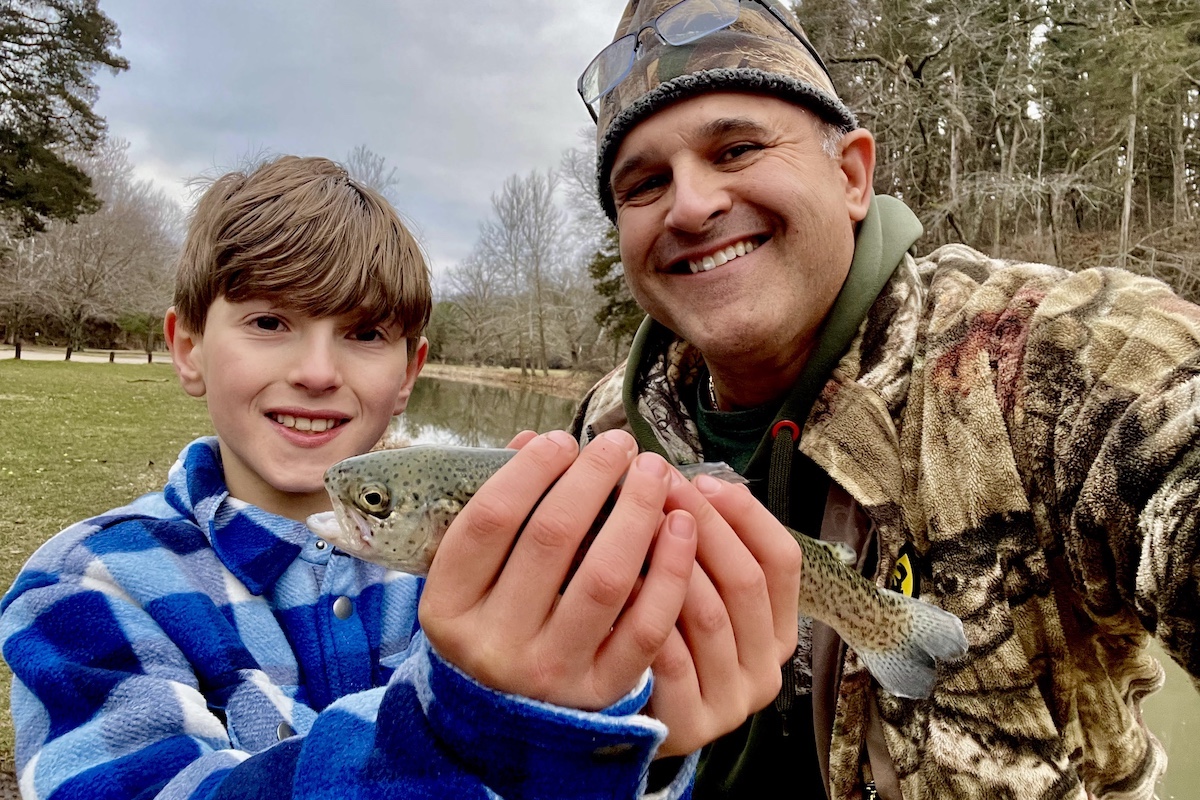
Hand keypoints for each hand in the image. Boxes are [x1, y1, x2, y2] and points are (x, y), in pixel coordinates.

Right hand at [418, 429, 697, 709]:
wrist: (504, 726)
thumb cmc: (490, 626)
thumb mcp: (469, 580)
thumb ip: (497, 512)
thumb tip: (531, 441)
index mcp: (448, 608)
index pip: (490, 520)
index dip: (530, 470)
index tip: (562, 439)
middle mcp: (493, 644)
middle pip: (550, 538)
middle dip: (592, 477)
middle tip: (620, 444)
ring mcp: (549, 673)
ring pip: (603, 576)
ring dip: (636, 512)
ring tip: (653, 473)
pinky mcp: (601, 693)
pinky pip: (646, 625)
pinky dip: (669, 571)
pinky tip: (681, 527)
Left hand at [646, 472, 802, 756]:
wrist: (632, 725)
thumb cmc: (665, 643)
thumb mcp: (696, 595)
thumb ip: (704, 550)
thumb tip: (687, 480)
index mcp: (778, 630)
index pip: (782, 561)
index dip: (746, 514)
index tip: (702, 479)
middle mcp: (766, 669)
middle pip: (745, 581)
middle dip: (704, 524)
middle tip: (661, 486)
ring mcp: (733, 703)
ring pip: (711, 616)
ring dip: (674, 564)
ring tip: (639, 523)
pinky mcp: (692, 726)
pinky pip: (673, 661)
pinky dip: (647, 617)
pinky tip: (621, 583)